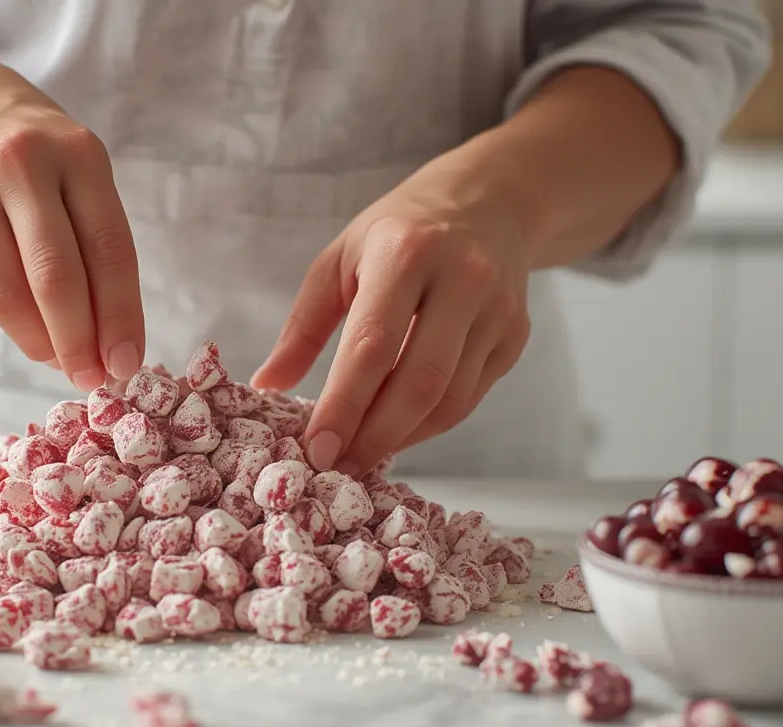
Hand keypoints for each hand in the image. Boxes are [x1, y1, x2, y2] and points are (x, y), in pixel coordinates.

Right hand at [0, 60, 142, 389]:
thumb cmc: (40, 160)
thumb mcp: (83, 180)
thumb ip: (99, 254)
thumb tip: (105, 351)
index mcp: (75, 153)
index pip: (107, 249)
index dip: (119, 317)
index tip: (124, 365)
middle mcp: (14, 163)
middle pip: (51, 279)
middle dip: (75, 344)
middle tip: (87, 378)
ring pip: (0, 298)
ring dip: (33, 341)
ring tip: (50, 350)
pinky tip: (4, 296)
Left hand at [252, 171, 532, 476]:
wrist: (488, 201)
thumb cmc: (398, 232)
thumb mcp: (339, 260)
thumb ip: (302, 326)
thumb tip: (267, 385)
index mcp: (405, 253)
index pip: (372, 346)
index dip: (344, 406)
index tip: (317, 448)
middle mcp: (461, 279)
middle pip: (419, 382)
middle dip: (374, 436)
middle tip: (337, 468)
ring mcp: (497, 310)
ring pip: (450, 400)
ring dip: (402, 438)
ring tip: (360, 454)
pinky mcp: (516, 335)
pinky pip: (469, 398)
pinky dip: (429, 425)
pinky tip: (396, 431)